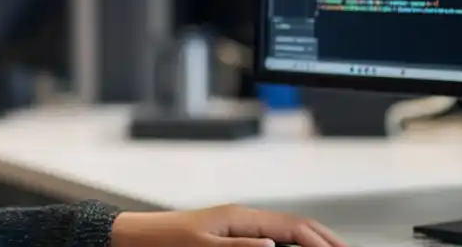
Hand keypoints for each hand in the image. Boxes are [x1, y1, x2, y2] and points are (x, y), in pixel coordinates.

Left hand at [111, 205, 346, 246]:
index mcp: (239, 217)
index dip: (318, 241)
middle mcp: (242, 218)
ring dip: (309, 240)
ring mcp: (238, 225)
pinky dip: (290, 243)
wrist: (138, 237)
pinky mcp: (230, 234)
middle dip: (323, 238)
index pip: (291, 227)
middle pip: (294, 225)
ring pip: (285, 230)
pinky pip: (270, 237)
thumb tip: (272, 246)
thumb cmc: (166, 241)